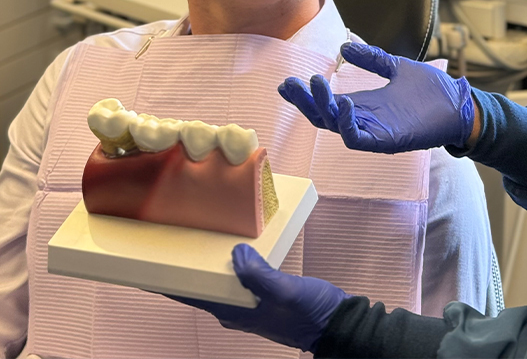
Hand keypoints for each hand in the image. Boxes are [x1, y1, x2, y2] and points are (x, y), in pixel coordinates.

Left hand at [169, 244, 348, 352]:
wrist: (336, 325)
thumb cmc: (310, 312)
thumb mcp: (284, 290)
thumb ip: (258, 274)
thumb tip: (235, 254)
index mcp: (234, 311)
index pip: (192, 295)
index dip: (170, 282)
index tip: (149, 266)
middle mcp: (236, 309)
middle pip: (202, 287)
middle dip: (187, 268)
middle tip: (175, 242)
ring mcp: (250, 303)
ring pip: (221, 282)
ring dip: (210, 264)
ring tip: (200, 240)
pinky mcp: (264, 296)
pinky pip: (240, 277)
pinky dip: (233, 263)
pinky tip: (237, 250)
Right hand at [278, 42, 474, 151]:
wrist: (460, 104)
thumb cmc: (432, 92)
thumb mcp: (396, 67)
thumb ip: (371, 60)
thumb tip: (343, 49)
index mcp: (364, 105)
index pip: (326, 105)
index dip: (306, 96)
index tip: (286, 83)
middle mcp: (364, 120)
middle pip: (323, 117)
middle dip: (304, 102)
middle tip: (289, 85)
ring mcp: (374, 132)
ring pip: (336, 127)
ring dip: (322, 108)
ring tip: (314, 84)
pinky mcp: (388, 141)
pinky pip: (359, 139)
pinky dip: (348, 123)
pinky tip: (344, 102)